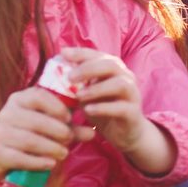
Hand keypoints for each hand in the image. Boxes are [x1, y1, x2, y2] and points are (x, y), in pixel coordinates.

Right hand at [0, 86, 73, 177]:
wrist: (3, 157)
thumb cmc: (32, 136)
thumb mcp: (51, 129)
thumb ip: (71, 129)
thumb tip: (91, 133)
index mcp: (19, 99)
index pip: (38, 96)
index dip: (56, 107)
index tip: (69, 118)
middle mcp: (6, 113)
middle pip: (36, 121)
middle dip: (57, 131)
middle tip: (70, 140)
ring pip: (29, 140)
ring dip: (50, 148)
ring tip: (64, 153)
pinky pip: (19, 157)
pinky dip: (37, 162)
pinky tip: (50, 164)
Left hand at [57, 46, 173, 175]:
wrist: (125, 133)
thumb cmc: (104, 109)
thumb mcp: (87, 95)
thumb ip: (76, 85)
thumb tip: (55, 73)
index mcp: (114, 70)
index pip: (99, 55)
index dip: (81, 53)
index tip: (63, 53)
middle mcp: (126, 78)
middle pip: (111, 65)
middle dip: (89, 68)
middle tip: (70, 77)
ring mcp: (132, 95)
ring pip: (120, 84)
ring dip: (97, 88)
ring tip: (78, 96)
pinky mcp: (133, 113)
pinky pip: (120, 107)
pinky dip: (102, 107)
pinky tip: (87, 110)